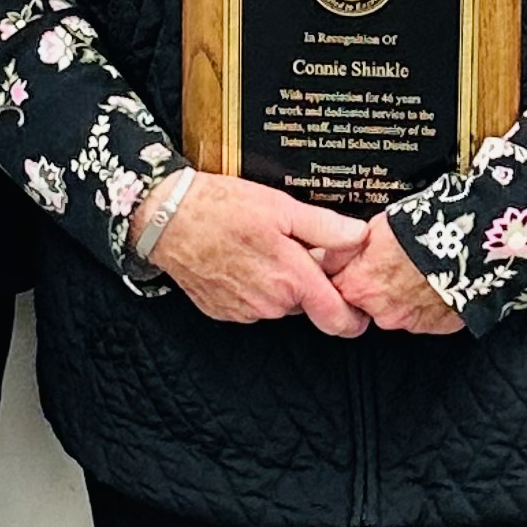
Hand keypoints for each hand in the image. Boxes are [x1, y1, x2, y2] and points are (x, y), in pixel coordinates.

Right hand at [148, 172, 372, 333]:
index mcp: (291, 279)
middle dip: (307, 284)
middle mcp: (270, 304)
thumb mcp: (282, 208)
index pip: (338, 318)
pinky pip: (252, 304)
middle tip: (294, 250)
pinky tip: (240, 260)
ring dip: (278, 283)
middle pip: (307, 304)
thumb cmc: (222, 208)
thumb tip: (359, 238)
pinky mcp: (223, 312)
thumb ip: (326, 228)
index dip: (354, 317)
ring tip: (261, 248)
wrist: (167, 220)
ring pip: (279, 303)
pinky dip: (253, 286)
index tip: (359, 309)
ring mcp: (245, 311)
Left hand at [327, 215, 464, 335]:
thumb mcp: (372, 229)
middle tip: (394, 264)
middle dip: (377, 287)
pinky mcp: (436, 326)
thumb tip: (332, 256)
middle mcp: (380, 311)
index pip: (336, 287)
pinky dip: (430, 302)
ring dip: (405, 295)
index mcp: (357, 285)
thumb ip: (347, 250)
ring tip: (420, 270)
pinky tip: (437, 281)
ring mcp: (410, 322)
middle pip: (368, 303)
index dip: (346, 274)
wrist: (466, 242)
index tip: (355, 265)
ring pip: (399, 310)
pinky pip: (427, 315)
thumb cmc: (422, 229)